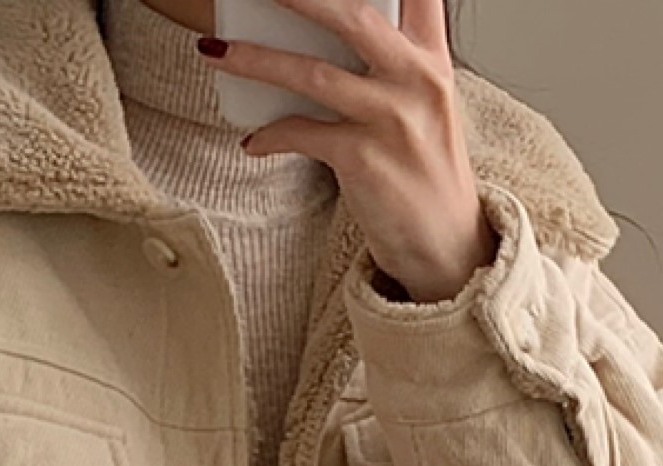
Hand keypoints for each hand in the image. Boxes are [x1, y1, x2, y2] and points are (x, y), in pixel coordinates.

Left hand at [200, 0, 498, 303]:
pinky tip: (252, 141)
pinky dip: (270, 136)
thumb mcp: (425, 107)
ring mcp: (390, 120)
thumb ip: (393, 66)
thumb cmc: (425, 174)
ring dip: (256, 60)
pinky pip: (302, 134)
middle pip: (352, 16)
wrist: (446, 246)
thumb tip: (324, 40)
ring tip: (216, 52)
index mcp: (433, 60)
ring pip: (312, 74)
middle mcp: (416, 81)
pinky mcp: (364, 160)